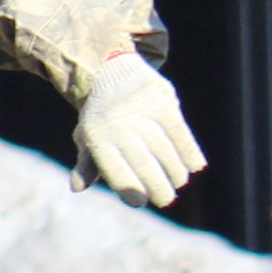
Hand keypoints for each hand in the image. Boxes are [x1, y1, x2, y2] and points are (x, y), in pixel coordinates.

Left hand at [71, 53, 204, 206]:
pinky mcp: (163, 103)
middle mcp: (118, 124)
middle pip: (144, 165)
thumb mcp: (87, 136)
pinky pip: (181, 135)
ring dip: (175, 173)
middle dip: (157, 187)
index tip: (140, 202)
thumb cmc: (101, 114)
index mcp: (96, 135)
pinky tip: (194, 167)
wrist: (113, 70)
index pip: (116, 170)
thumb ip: (86, 163)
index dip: (129, 189)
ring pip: (165, 152)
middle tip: (165, 200)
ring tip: (178, 182)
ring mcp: (142, 112)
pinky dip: (190, 154)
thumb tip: (76, 188)